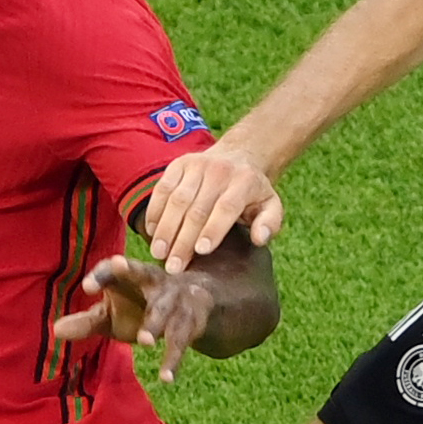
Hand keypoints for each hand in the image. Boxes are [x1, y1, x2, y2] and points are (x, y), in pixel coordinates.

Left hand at [50, 255, 220, 382]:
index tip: (88, 287)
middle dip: (132, 271)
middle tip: (119, 265)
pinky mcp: (191, 320)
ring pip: (165, 311)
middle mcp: (154, 281)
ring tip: (145, 342)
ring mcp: (175, 299)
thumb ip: (88, 321)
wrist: (197, 301)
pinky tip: (166, 378)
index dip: (101, 275)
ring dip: (156, 325)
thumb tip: (55, 331)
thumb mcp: (113, 313)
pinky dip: (173, 360)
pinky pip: (182, 341)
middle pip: (142, 273)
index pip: (113, 269)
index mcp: (130, 275)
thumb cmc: (142, 306)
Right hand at [141, 146, 284, 259]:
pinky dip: (155, 211)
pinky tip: (151, 232)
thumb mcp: (271, 205)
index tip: (201, 251)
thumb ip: (270, 223)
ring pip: (176, 200)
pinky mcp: (178, 165)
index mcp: (244, 182)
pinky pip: (162, 189)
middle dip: (183, 240)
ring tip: (158, 253)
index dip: (213, 229)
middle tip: (174, 267)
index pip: (226, 207)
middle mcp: (219, 170)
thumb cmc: (252, 193)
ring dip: (165, 229)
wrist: (238, 157)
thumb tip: (260, 238)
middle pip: (197, 208)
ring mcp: (196, 165)